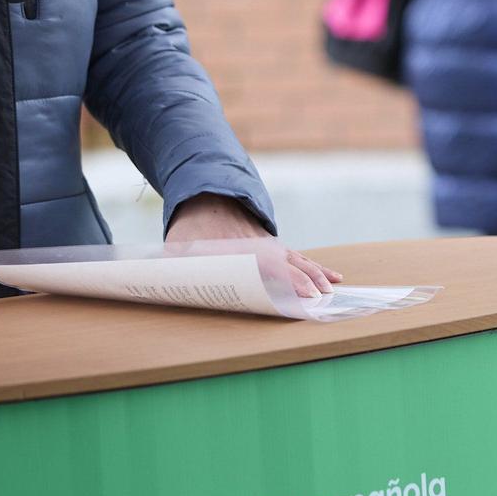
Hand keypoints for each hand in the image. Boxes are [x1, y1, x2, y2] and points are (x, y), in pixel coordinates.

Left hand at [167, 194, 343, 298]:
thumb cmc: (191, 228)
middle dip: (307, 283)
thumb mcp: (179, 248)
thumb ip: (177, 267)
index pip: (269, 267)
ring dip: (316, 276)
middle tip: (323, 300)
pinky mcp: (272, 246)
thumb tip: (165, 287)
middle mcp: (261, 247)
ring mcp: (270, 245)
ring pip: (299, 262)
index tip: (304, 295)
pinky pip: (298, 257)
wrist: (205, 195)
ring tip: (331, 291)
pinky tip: (331, 277)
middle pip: (290, 266)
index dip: (288, 282)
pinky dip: (315, 268)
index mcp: (241, 250)